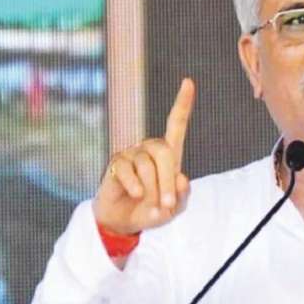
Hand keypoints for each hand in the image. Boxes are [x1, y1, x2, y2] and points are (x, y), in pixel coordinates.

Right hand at [93, 78, 194, 234]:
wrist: (124, 221)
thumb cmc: (153, 209)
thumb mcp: (173, 208)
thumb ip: (182, 195)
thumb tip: (182, 178)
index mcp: (169, 153)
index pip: (176, 124)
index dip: (182, 104)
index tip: (188, 82)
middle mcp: (149, 148)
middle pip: (163, 150)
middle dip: (168, 179)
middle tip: (169, 203)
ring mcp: (131, 153)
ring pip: (147, 164)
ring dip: (153, 188)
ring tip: (154, 205)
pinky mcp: (116, 163)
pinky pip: (127, 170)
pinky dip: (135, 186)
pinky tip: (136, 194)